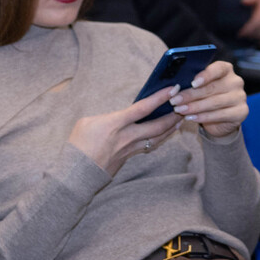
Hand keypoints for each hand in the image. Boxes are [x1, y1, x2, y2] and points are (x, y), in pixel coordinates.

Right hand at [67, 85, 182, 175]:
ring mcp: (129, 150)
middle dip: (173, 115)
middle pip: (158, 126)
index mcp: (115, 124)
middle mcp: (127, 137)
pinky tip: (162, 135)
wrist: (76, 171)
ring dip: (170, 129)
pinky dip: (158, 139)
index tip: (172, 88)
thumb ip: (107, 117)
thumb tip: (119, 117)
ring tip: (179, 120)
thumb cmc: (78, 144)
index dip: (160, 97)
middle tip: (183, 106)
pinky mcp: (128, 158)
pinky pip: (148, 147)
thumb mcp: (87, 122)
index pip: (143, 108)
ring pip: (157, 139)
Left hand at [167, 61, 247, 137]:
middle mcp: (235, 81)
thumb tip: (174, 86)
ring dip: (194, 107)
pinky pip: (220, 114)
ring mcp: (240, 97)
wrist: (218, 119)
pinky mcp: (241, 112)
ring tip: (179, 110)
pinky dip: (203, 117)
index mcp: (225, 70)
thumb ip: (190, 83)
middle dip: (191, 95)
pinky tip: (191, 118)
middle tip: (174, 101)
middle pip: (212, 87)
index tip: (192, 83)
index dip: (206, 75)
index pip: (219, 68)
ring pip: (215, 102)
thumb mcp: (197, 88)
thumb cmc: (204, 98)